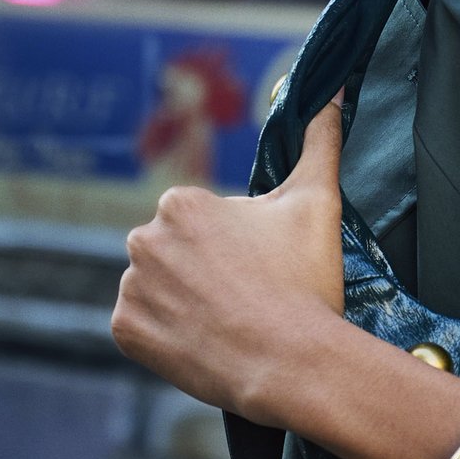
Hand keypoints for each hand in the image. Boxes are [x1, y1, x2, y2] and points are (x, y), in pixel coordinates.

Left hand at [112, 98, 348, 421]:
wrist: (293, 363)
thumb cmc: (304, 281)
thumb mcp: (317, 201)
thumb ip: (321, 139)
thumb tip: (334, 95)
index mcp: (182, 203)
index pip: (203, 223)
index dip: (237, 246)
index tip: (261, 268)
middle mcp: (143, 238)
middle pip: (177, 254)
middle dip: (206, 273)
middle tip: (248, 297)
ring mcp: (131, 288)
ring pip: (158, 289)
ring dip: (185, 302)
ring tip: (228, 322)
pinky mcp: (125, 331)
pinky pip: (141, 328)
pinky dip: (166, 336)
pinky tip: (204, 341)